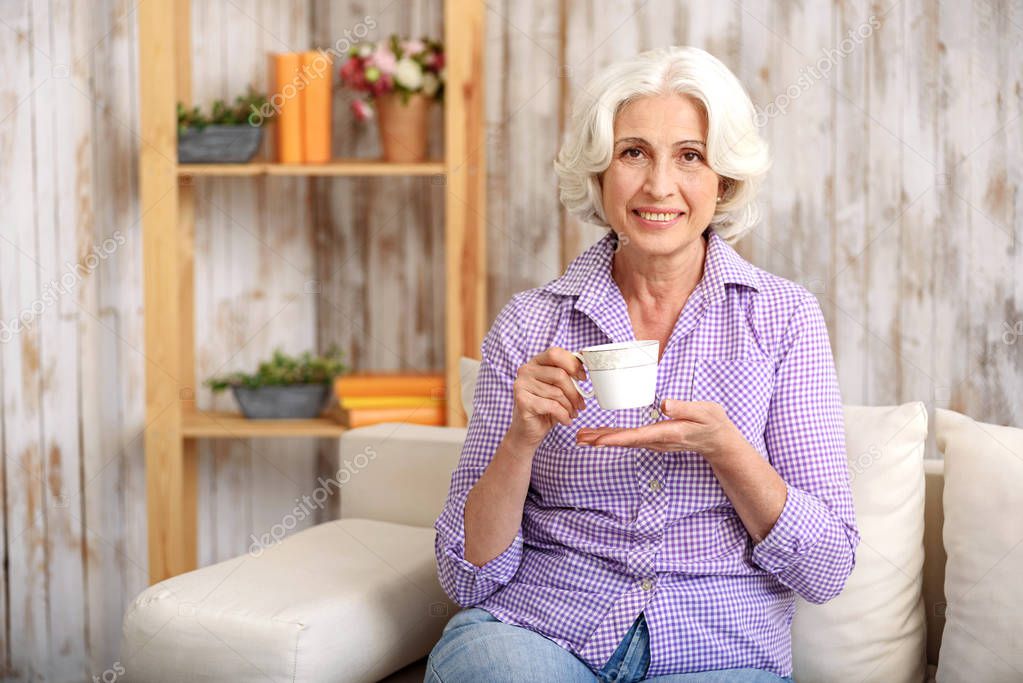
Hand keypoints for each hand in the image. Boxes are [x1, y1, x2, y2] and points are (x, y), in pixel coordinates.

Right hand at [505, 347, 587, 448]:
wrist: (527, 431)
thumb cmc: (545, 407)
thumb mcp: (558, 388)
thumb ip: (567, 373)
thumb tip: (584, 361)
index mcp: (535, 362)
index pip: (555, 353)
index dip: (572, 364)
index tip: (583, 378)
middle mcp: (525, 370)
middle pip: (559, 375)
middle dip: (575, 392)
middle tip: (581, 404)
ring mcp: (521, 385)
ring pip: (557, 393)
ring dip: (570, 406)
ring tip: (572, 413)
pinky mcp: (522, 401)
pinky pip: (552, 406)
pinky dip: (564, 415)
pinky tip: (566, 420)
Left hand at [575, 399, 742, 460]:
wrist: (719, 439)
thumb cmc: (712, 422)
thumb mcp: (704, 411)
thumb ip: (685, 408)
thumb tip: (665, 404)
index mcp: (667, 432)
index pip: (637, 436)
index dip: (616, 438)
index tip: (598, 441)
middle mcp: (658, 440)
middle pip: (625, 441)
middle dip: (601, 440)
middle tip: (579, 439)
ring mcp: (655, 441)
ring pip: (625, 441)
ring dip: (603, 439)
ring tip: (581, 438)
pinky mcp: (654, 438)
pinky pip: (629, 439)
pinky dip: (612, 437)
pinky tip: (600, 436)